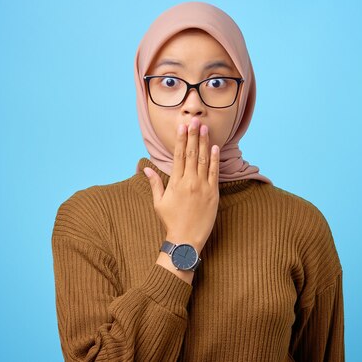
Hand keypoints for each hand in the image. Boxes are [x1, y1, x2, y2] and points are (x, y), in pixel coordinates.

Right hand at [143, 116, 219, 252]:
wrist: (186, 240)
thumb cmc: (171, 222)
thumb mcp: (159, 202)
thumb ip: (155, 183)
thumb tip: (146, 169)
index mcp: (175, 183)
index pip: (178, 156)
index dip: (180, 140)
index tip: (182, 127)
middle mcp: (189, 182)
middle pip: (191, 154)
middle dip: (193, 136)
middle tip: (195, 121)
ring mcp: (202, 187)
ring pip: (203, 160)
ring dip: (204, 143)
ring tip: (205, 129)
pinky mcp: (213, 194)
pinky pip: (214, 173)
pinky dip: (215, 160)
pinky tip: (215, 148)